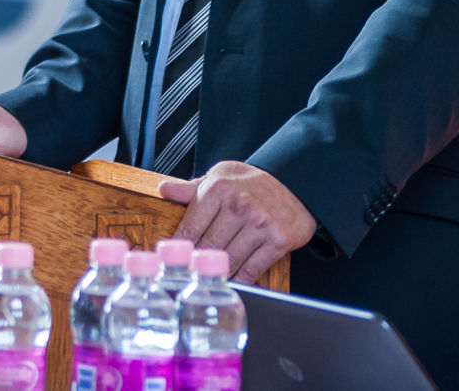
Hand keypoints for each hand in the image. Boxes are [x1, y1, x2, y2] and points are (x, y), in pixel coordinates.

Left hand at [160, 161, 314, 284]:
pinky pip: (253, 268)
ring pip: (230, 259)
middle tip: (187, 275)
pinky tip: (233, 281)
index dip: (179, 247)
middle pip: (209, 246)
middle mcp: (239, 206)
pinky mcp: (278, 241)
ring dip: (218, 273)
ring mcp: (260, 224)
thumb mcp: (221, 176)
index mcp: (218, 189)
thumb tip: (164, 189)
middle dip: (197, 263)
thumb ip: (191, 188)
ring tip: (207, 282)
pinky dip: (241, 279)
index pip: (191, 226)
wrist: (295, 182)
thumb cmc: (252, 182)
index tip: (172, 259)